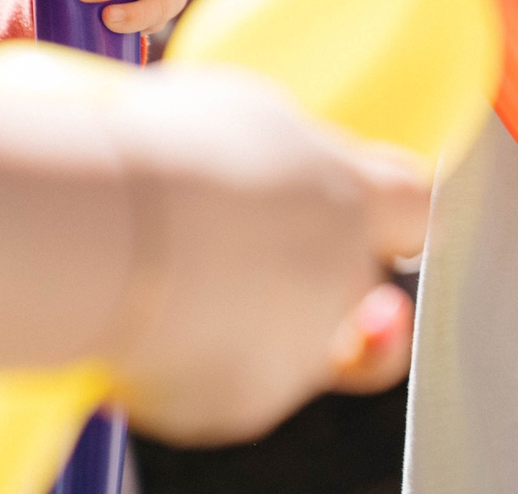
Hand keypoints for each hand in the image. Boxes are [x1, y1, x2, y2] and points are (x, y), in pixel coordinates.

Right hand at [99, 66, 428, 441]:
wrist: (101, 234)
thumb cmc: (163, 153)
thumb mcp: (246, 113)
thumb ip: (293, 152)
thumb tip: (296, 162)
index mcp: (353, 196)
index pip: (416, 211)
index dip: (400, 219)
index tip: (383, 223)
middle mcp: (344, 276)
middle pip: (362, 293)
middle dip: (319, 286)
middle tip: (242, 260)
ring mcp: (301, 348)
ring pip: (294, 346)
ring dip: (250, 325)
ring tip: (168, 281)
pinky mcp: (246, 403)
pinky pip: (231, 386)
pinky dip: (194, 365)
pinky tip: (146, 324)